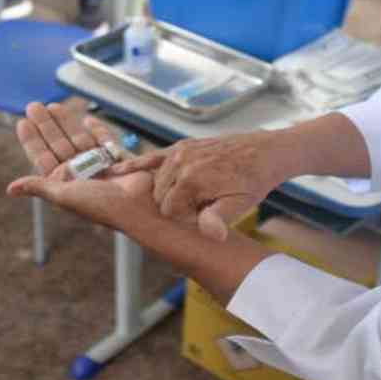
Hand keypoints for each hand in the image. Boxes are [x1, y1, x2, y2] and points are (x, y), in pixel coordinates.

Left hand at [6, 102, 183, 235]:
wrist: (138, 207)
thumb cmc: (101, 205)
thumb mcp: (64, 195)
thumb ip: (39, 187)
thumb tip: (10, 189)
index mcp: (65, 184)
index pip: (43, 158)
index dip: (32, 140)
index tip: (22, 122)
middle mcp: (81, 174)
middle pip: (59, 144)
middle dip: (46, 125)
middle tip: (33, 105)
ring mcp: (99, 166)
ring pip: (78, 139)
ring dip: (66, 122)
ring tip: (53, 104)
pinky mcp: (118, 159)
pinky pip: (105, 141)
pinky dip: (97, 130)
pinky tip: (87, 118)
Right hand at [110, 131, 288, 240]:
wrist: (264, 152)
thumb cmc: (253, 180)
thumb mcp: (240, 204)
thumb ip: (220, 219)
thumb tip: (209, 233)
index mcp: (192, 179)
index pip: (168, 210)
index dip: (183, 219)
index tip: (201, 217)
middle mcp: (181, 162)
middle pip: (160, 196)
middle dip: (174, 206)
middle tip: (198, 207)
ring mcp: (179, 151)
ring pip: (156, 181)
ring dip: (165, 192)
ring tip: (188, 197)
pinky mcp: (181, 146)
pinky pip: (152, 157)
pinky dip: (134, 165)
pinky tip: (116, 171)